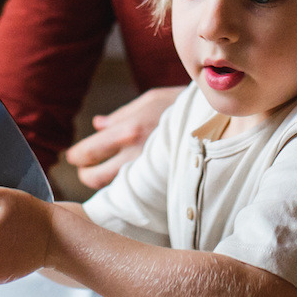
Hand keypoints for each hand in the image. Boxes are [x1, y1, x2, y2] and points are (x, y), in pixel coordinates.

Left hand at [66, 85, 181, 188]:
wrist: (221, 122)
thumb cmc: (183, 105)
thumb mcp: (151, 100)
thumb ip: (121, 115)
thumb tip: (98, 125)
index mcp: (129, 130)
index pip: (88, 152)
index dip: (76, 157)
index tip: (75, 157)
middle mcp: (137, 155)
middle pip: (95, 179)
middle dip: (86, 174)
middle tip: (87, 169)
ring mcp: (151, 174)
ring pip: (114, 192)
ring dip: (105, 186)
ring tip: (106, 177)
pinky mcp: (164, 186)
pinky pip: (137, 196)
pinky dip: (128, 192)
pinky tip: (130, 185)